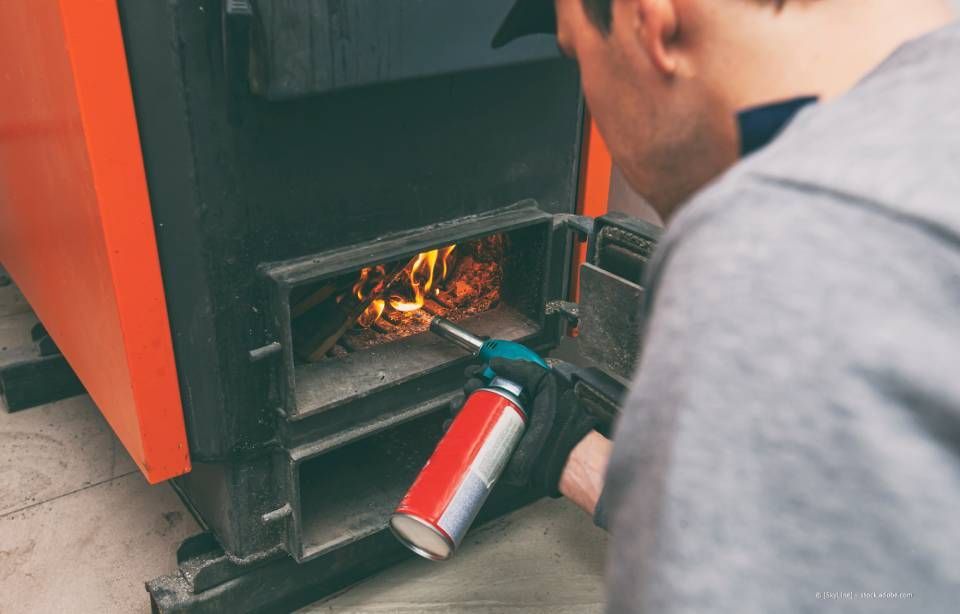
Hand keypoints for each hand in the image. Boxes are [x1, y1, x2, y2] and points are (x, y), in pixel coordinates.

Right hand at [449, 357, 597, 497]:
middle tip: (469, 389)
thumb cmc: (561, 418)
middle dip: (468, 391)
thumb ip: (522, 369)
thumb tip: (496, 363)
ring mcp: (500, 433)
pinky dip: (455, 435)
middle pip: (479, 399)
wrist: (561, 449)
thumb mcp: (544, 382)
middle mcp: (509, 414)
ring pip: (470, 419)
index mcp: (522, 398)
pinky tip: (452, 426)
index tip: (474, 371)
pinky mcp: (493, 451)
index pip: (496, 383)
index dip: (482, 375)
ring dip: (458, 410)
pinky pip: (469, 443)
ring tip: (459, 406)